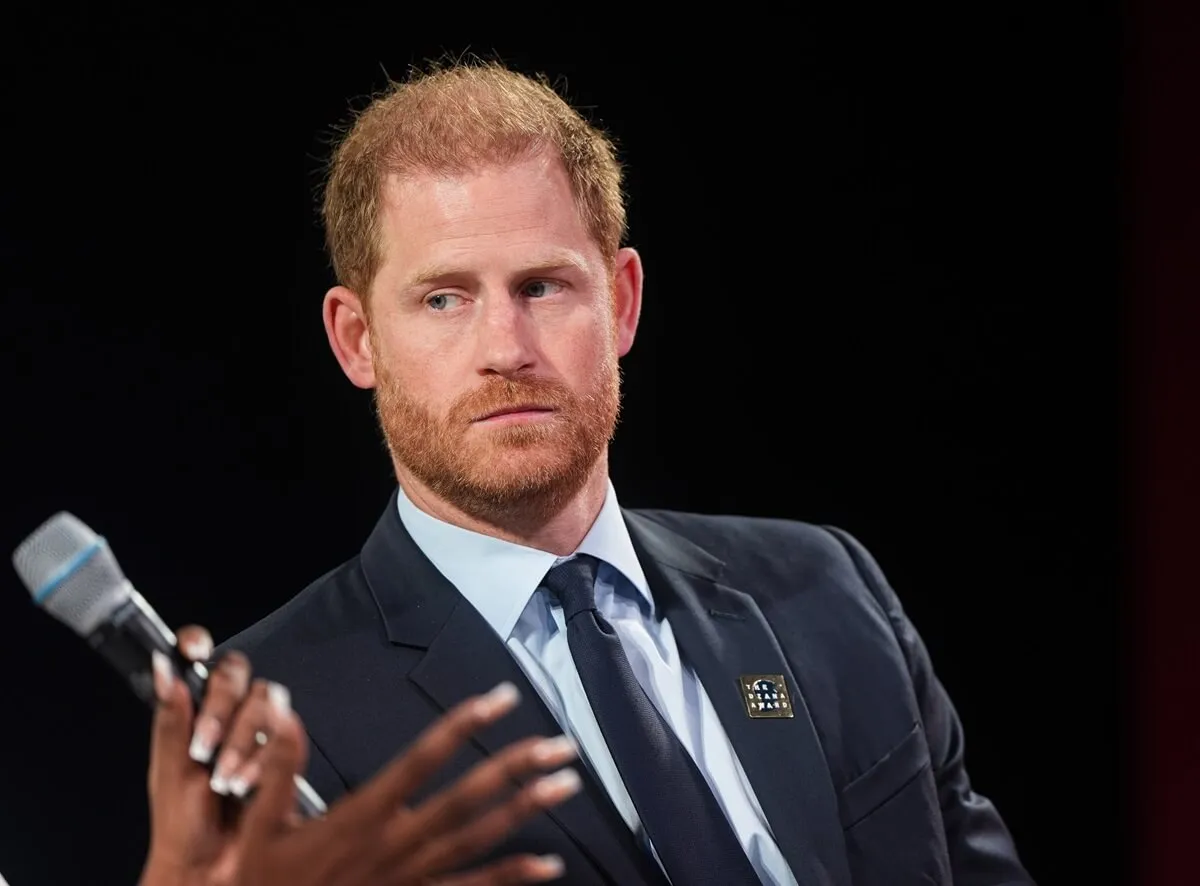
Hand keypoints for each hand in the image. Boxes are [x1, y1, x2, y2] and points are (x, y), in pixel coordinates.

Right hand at [140, 626, 579, 885]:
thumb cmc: (261, 880)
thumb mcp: (257, 824)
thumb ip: (278, 764)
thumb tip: (283, 705)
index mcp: (361, 816)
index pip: (421, 761)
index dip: (462, 727)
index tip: (499, 699)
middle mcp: (395, 844)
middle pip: (467, 800)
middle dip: (516, 769)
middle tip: (560, 746)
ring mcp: (410, 876)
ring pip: (479, 840)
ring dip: (525, 811)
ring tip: (565, 786)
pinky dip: (512, 875)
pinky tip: (549, 864)